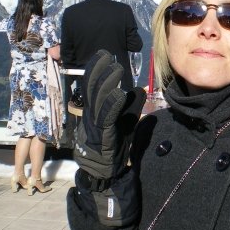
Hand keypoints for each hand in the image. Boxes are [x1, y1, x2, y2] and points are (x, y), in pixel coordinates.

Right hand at [74, 49, 145, 182]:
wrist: (103, 174)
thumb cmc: (113, 147)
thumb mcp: (123, 123)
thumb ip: (130, 107)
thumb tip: (139, 89)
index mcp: (94, 111)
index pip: (92, 87)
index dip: (96, 70)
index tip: (102, 54)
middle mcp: (91, 116)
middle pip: (92, 90)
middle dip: (98, 71)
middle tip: (106, 55)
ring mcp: (95, 127)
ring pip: (98, 101)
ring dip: (107, 83)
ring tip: (115, 68)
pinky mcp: (104, 138)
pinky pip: (106, 119)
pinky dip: (112, 105)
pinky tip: (119, 94)